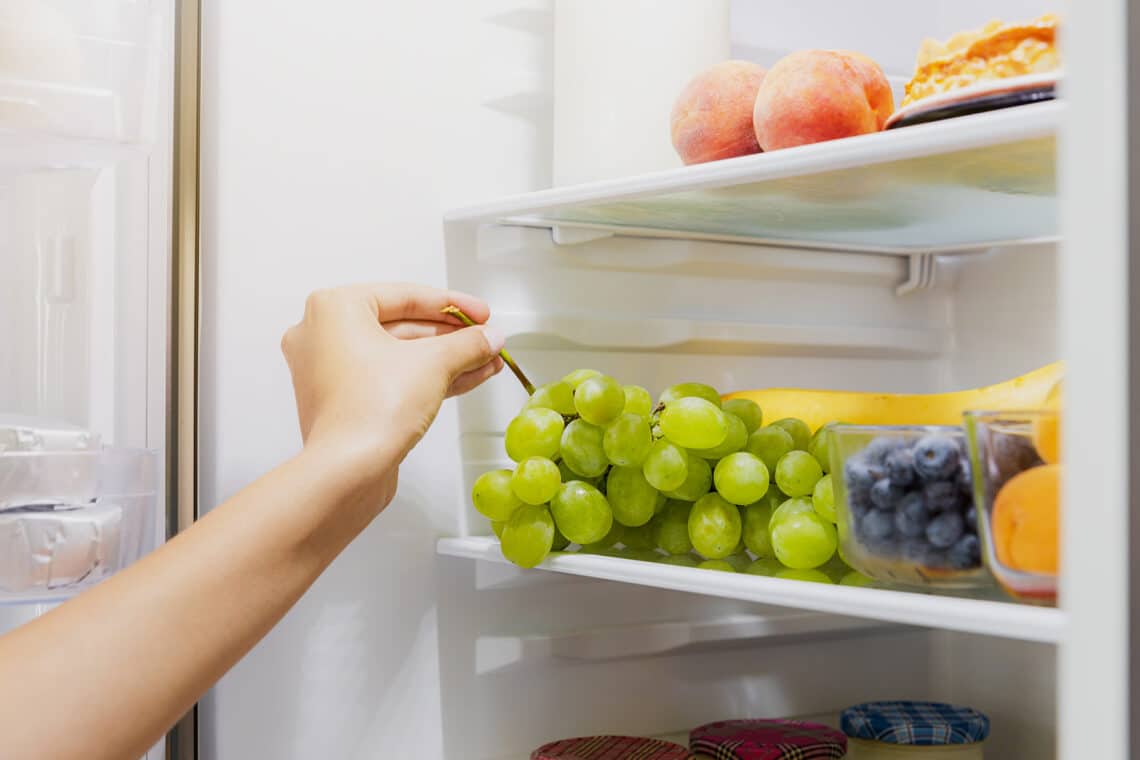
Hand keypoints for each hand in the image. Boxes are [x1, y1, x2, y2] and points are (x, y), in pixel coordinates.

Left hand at [280, 283, 503, 507]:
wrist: (348, 471)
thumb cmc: (371, 410)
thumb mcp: (434, 363)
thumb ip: (467, 343)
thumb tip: (489, 337)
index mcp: (334, 309)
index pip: (405, 296)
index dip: (452, 305)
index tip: (479, 313)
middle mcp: (323, 335)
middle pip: (402, 326)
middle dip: (451, 337)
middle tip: (484, 338)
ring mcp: (330, 371)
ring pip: (399, 356)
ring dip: (445, 359)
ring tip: (485, 360)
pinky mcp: (343, 401)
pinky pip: (390, 378)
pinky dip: (425, 378)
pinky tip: (465, 378)